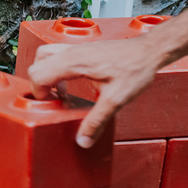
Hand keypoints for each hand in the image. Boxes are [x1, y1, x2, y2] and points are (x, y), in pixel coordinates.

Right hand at [28, 37, 165, 148]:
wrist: (150, 51)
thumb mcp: (116, 99)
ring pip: (44, 56)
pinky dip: (55, 68)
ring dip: (45, 74)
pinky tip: (70, 81)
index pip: (39, 74)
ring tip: (58, 89)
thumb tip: (83, 139)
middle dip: (39, 85)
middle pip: (37, 64)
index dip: (39, 93)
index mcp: (74, 62)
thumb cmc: (136, 67)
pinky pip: (57, 55)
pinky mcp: (82, 49)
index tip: (51, 104)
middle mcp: (71, 52)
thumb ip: (96, 121)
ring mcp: (76, 48)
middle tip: (53, 99)